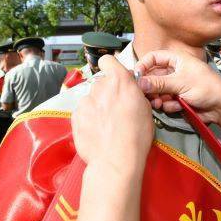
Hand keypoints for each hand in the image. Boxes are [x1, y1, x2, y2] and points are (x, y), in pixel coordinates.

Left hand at [72, 55, 153, 169]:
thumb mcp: (146, 109)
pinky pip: (83, 112)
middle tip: (116, 109)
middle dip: (107, 93)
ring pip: (91, 99)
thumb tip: (129, 90)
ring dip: (97, 107)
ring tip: (106, 125)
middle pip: (101, 83)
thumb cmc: (136, 136)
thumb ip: (133, 93)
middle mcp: (100, 87)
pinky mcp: (75, 116)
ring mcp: (85, 101)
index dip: (110, 67)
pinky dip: (88, 119)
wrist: (116, 160)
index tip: (114, 77)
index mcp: (119, 81)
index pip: (108, 60)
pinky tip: (98, 131)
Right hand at [135, 50, 220, 125]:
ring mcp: (176, 85)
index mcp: (177, 60)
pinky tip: (176, 107)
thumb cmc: (207, 87)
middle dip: (150, 87)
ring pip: (157, 91)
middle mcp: (174, 71)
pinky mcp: (177, 99)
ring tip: (161, 103)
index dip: (143, 66)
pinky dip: (168, 105)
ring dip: (158, 98)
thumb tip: (139, 83)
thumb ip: (159, 83)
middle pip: (152, 76)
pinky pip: (165, 101)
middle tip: (147, 95)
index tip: (136, 77)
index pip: (153, 58)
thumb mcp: (181, 82)